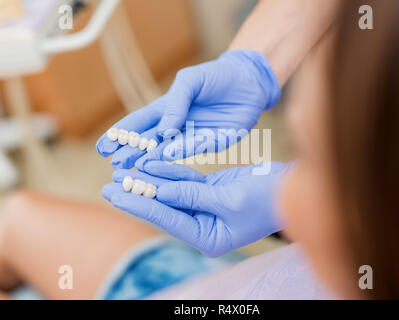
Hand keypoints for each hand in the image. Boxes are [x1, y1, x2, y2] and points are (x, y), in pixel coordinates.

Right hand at [96, 50, 280, 169]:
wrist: (248, 80)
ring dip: (153, 158)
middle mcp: (178, 126)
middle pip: (150, 142)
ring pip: (170, 150)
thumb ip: (175, 103)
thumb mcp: (189, 81)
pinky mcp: (215, 142)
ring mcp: (195, 136)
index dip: (121, 135)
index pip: (140, 124)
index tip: (103, 147)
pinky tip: (166, 156)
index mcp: (168, 110)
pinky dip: (181, 152)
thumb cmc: (215, 76)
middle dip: (133, 153)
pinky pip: (197, 148)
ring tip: (135, 166)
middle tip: (116, 164)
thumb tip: (163, 131)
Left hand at [102, 161, 288, 256]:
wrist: (291, 188)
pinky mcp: (210, 191)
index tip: (113, 193)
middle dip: (136, 194)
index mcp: (208, 237)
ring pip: (170, 192)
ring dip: (149, 180)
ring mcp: (205, 207)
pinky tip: (150, 163)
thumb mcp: (230, 199)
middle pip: (163, 207)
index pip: (166, 217)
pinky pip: (184, 181)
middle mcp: (203, 225)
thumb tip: (159, 190)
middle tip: (109, 184)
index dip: (138, 204)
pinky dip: (168, 171)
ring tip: (123, 170)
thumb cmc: (268, 200)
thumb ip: (193, 195)